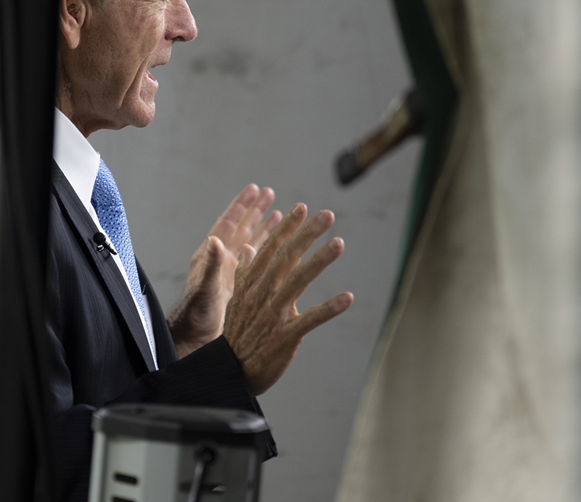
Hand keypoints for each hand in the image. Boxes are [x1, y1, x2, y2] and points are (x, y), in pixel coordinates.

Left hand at [169, 184, 282, 356]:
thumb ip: (212, 264)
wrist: (196, 338)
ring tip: (277, 212)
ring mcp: (230, 272)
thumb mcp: (206, 289)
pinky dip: (266, 249)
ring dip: (262, 227)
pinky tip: (277, 244)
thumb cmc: (197, 316)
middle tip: (269, 193)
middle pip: (240, 228)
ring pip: (249, 242)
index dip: (240, 207)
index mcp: (212, 257)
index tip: (254, 190)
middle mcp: (221, 261)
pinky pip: (255, 261)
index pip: (227, 225)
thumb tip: (215, 239)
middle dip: (254, 211)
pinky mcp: (239, 284)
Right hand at [223, 203, 352, 395]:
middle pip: (286, 258)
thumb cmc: (239, 334)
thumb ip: (245, 273)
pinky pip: (311, 319)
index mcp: (252, 284)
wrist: (232, 372)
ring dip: (320, 260)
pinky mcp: (286, 336)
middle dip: (306, 234)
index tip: (301, 208)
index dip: (286, 228)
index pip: (270, 249)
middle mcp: (262, 295)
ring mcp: (274, 315)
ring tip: (339, 243)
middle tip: (327, 215)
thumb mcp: (237, 299)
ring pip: (298, 281)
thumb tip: (249, 247)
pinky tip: (348, 297)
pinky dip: (329, 308)